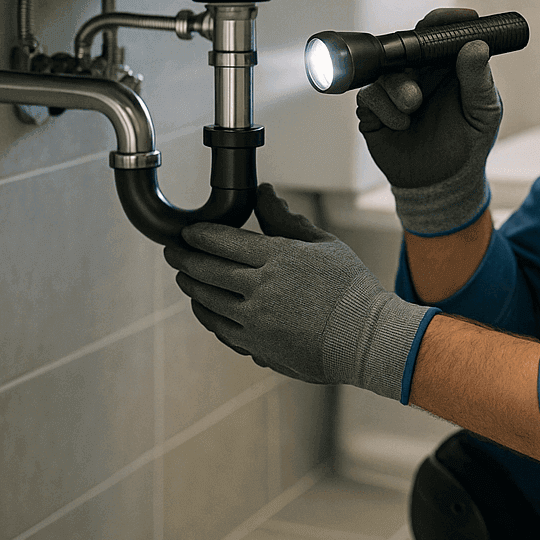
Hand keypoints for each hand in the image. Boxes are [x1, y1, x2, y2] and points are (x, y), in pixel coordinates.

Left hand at [165, 184, 434, 400]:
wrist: (366, 339)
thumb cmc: (351, 288)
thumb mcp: (323, 245)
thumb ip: (286, 220)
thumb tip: (264, 193)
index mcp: (279, 258)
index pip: (223, 241)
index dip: (199, 234)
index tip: (187, 232)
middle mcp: (262, 289)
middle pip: (208, 270)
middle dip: (184, 258)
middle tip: (173, 251)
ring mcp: (256, 322)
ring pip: (208, 302)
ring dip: (192, 287)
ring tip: (185, 277)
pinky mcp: (258, 347)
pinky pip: (221, 329)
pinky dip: (208, 315)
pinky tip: (206, 308)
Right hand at [355, 7, 501, 235]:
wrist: (442, 183)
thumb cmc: (467, 143)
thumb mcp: (482, 112)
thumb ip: (478, 80)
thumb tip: (476, 46)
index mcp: (446, 66)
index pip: (439, 34)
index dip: (446, 21)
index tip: (466, 18)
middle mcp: (418, 73)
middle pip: (406, 46)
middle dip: (410, 51)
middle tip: (419, 61)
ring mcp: (394, 90)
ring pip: (386, 71)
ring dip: (398, 86)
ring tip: (413, 106)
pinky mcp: (374, 110)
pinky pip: (370, 96)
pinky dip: (385, 108)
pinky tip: (401, 124)